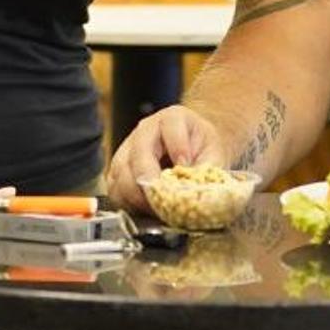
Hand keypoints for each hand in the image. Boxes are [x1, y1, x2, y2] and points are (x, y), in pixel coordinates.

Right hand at [104, 105, 227, 208]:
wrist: (194, 148)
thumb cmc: (203, 148)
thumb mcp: (215, 154)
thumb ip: (208, 170)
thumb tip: (196, 192)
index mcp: (173, 118)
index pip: (171, 128)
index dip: (178, 150)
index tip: (185, 168)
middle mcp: (146, 129)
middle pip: (139, 153)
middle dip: (150, 181)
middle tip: (163, 201)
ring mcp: (129, 148)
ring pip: (121, 172)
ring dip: (136, 196)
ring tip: (155, 209)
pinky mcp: (120, 169)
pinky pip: (114, 187)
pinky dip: (126, 203)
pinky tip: (143, 210)